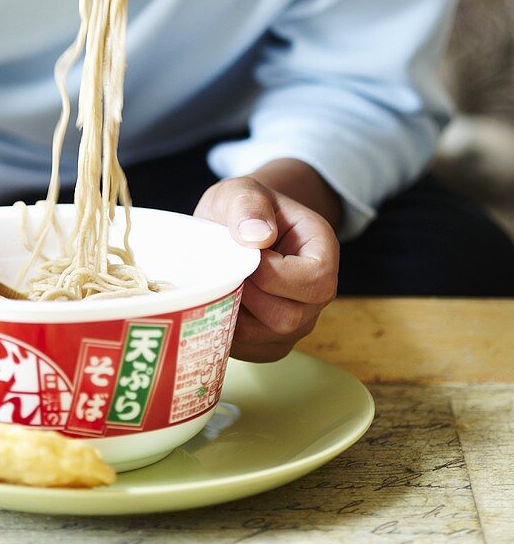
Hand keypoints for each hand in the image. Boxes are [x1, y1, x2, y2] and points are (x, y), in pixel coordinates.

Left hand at [195, 175, 338, 361]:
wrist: (236, 228)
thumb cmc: (245, 209)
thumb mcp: (243, 192)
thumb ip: (249, 206)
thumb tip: (256, 236)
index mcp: (322, 251)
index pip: (314, 280)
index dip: (273, 274)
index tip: (245, 254)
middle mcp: (317, 293)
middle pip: (290, 318)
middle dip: (248, 296)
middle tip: (227, 269)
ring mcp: (298, 321)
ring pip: (266, 338)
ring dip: (234, 313)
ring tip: (223, 281)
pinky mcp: (273, 340)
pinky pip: (251, 351)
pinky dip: (227, 331)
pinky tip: (220, 301)